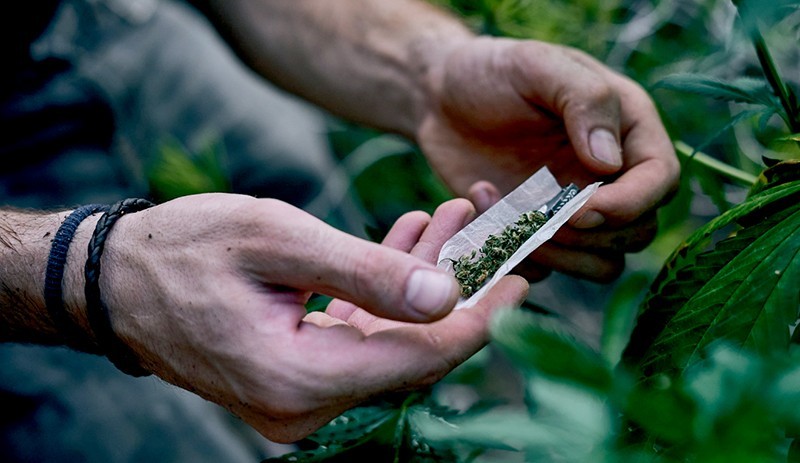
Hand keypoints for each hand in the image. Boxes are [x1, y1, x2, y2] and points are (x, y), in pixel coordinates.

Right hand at [95, 194, 527, 441]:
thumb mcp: (277, 239)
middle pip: (411, 351)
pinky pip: (361, 337)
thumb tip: (446, 299)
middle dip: (454, 287)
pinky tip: (406, 243)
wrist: (116, 281)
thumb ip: (364, 272)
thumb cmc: (184, 250)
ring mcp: (300, 399)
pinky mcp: (297, 379)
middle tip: (485, 228)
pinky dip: (386, 294)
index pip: (420, 357)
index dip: (480, 318)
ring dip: (421, 282)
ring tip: (449, 218)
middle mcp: (304, 405)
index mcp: (299, 378)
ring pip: (391, 340)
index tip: (522, 276)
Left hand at [417, 37, 679, 280]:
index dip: (630, 204)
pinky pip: (547, 268)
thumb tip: (611, 163)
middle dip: (590, 235)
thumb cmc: (492, 72)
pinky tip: (482, 204)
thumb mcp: (537, 65)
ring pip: (599, 263)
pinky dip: (516, 254)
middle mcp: (610, 176)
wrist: (439, 98)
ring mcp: (575, 209)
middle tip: (537, 213)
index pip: (659, 180)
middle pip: (636, 232)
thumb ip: (584, 101)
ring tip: (504, 210)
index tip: (584, 209)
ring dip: (556, 252)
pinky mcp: (538, 232)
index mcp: (626, 129)